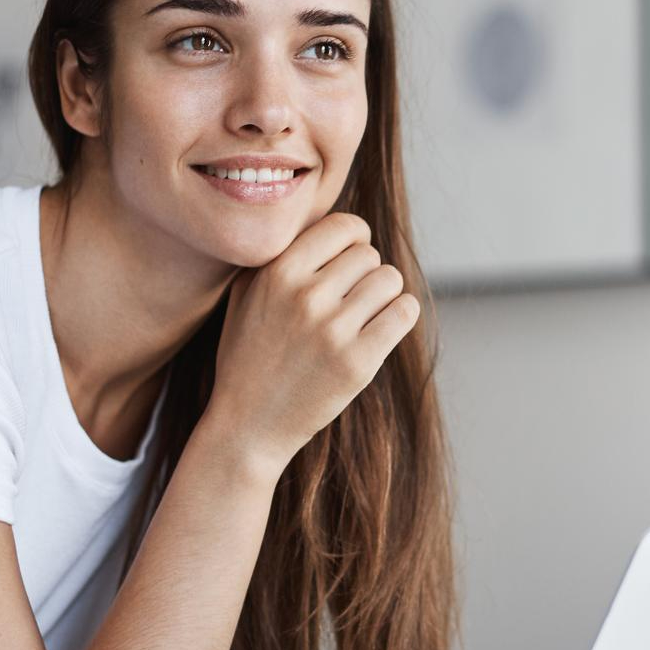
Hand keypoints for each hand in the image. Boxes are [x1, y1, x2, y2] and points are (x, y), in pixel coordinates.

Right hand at [203, 212, 419, 474]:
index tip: (349, 259)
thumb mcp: (246, 294)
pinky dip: (400, 315)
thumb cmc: (248, 354)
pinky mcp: (358, 363)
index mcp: (277, 272)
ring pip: (390, 280)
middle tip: (350, 299)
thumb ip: (281, 253)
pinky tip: (382, 327)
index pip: (344, 226)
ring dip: (383, 295)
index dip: (354, 240)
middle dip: (365, 272)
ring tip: (363, 315)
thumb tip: (332, 223)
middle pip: (370, 255)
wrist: (248, 425)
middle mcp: (305, 297)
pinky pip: (403, 312)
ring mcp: (333, 331)